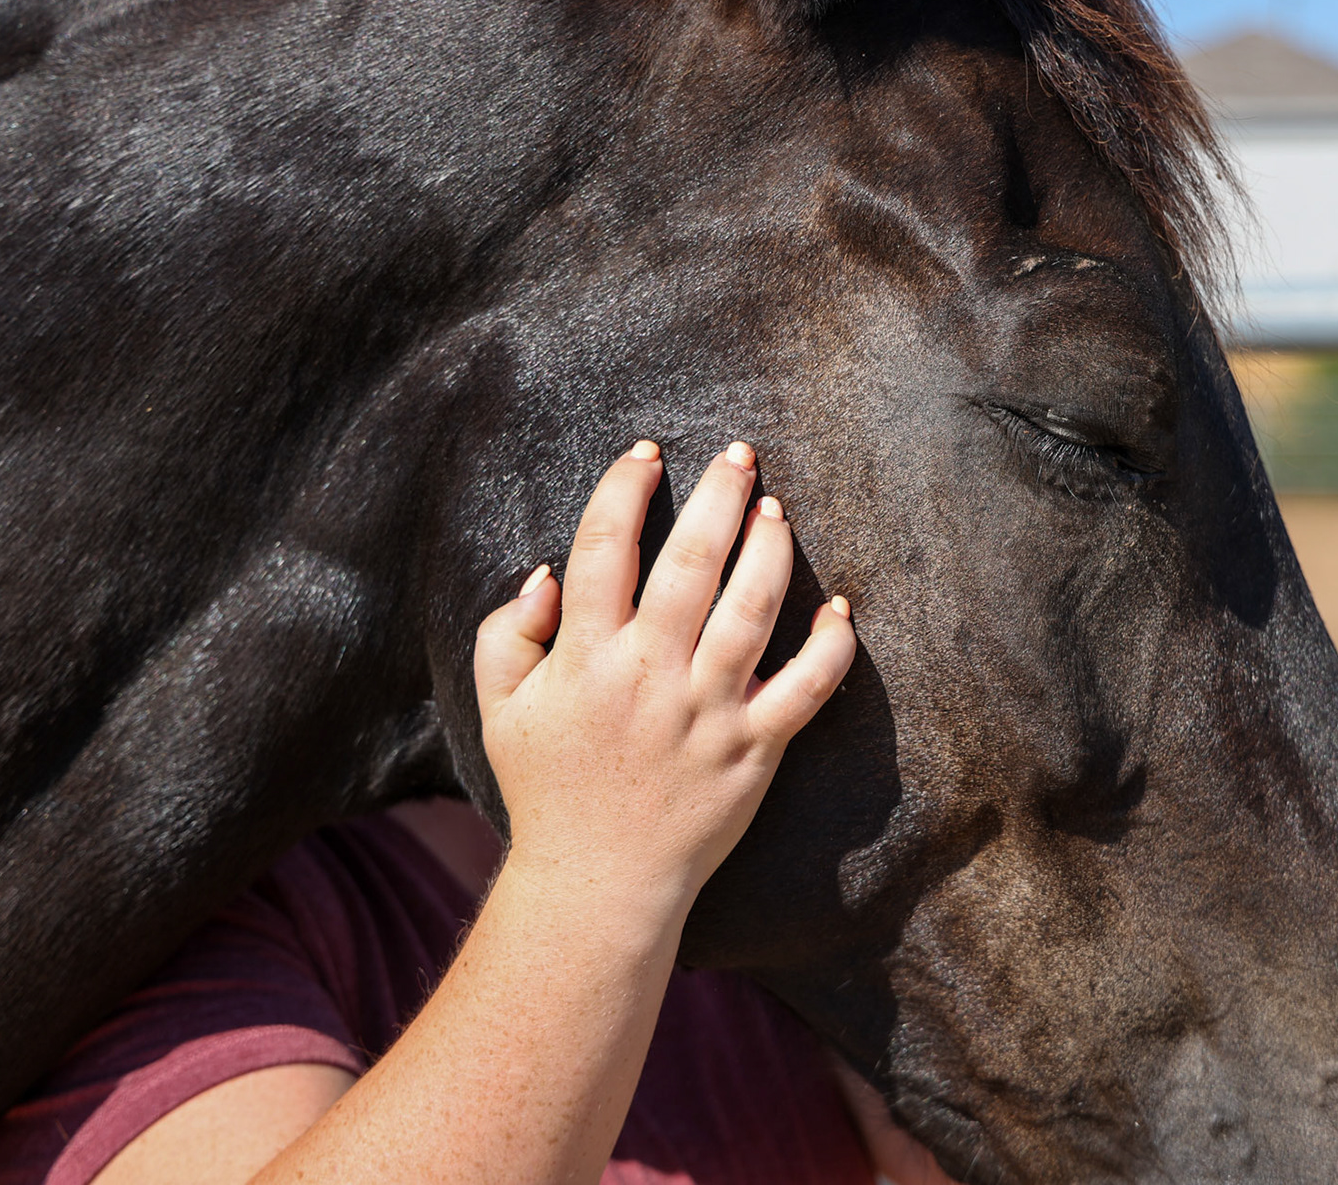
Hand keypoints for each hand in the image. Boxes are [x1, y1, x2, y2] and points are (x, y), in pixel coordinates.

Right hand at [472, 440, 854, 918]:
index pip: (602, 548)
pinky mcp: (754, 751)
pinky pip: (805, 689)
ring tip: (777, 509)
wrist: (597, 886)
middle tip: (740, 453)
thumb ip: (507, 635)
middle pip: (690, 563)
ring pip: (752, 611)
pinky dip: (829, 645)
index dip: (625, 488)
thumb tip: (545, 574)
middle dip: (718, 496)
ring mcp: (707, 712)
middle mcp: (649, 675)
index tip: (647, 452)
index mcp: (585, 657)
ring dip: (770, 550)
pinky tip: (839, 605)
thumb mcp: (499, 711)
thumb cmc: (550, 789)